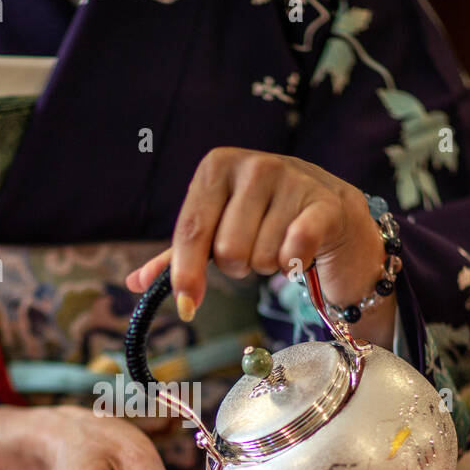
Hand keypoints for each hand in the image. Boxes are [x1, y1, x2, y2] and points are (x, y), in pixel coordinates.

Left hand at [126, 147, 393, 344]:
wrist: (334, 215)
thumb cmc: (266, 221)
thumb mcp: (218, 231)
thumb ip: (180, 256)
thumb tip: (135, 282)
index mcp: (216, 167)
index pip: (192, 230)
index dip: (186, 273)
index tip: (186, 305)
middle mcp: (254, 165)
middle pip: (227, 251)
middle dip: (239, 264)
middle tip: (255, 249)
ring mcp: (293, 179)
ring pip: (260, 257)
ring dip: (268, 265)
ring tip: (281, 245)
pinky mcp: (325, 203)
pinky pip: (294, 250)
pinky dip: (294, 264)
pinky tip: (302, 253)